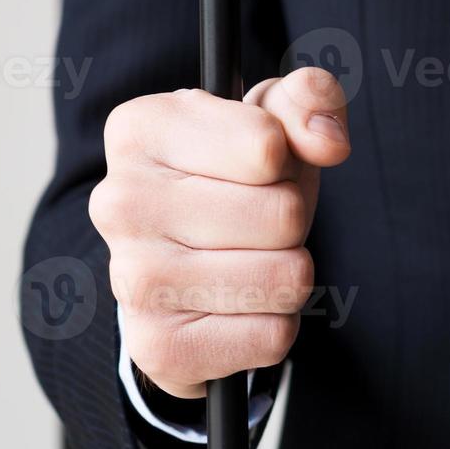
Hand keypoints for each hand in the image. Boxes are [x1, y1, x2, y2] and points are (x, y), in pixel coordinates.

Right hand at [90, 67, 350, 398]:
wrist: (187, 268)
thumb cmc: (237, 182)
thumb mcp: (274, 120)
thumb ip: (309, 100)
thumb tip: (329, 142)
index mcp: (140, 130)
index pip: (267, 145)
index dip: (287, 158)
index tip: (259, 165)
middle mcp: (120, 203)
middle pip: (282, 215)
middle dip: (291, 219)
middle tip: (256, 222)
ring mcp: (133, 280)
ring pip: (285, 279)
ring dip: (288, 273)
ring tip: (250, 261)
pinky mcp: (159, 348)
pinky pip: (273, 336)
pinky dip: (275, 323)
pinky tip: (238, 307)